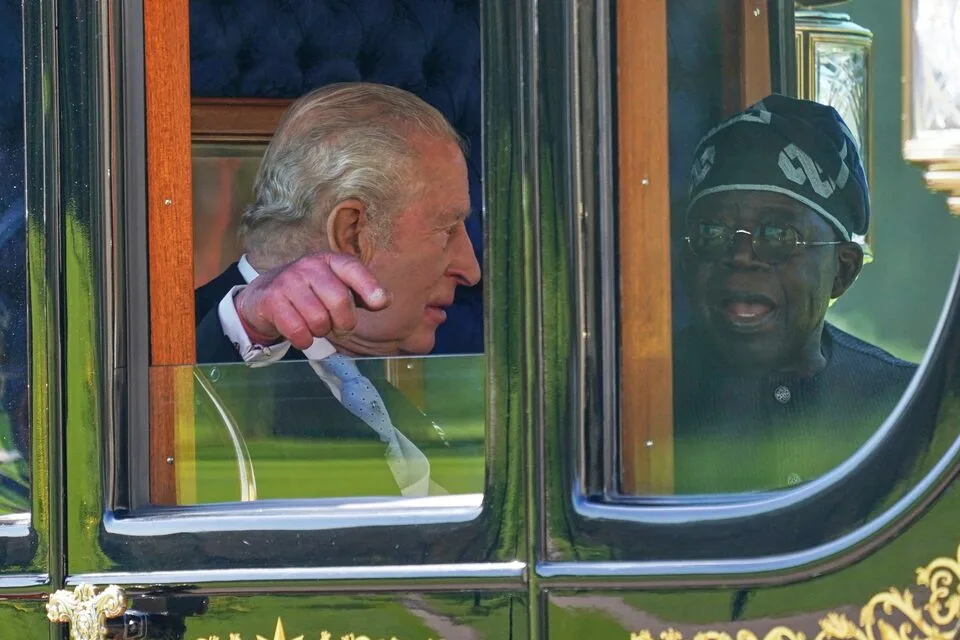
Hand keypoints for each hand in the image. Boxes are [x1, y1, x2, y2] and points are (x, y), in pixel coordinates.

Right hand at [234, 253, 390, 349]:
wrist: (264, 295)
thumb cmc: (311, 294)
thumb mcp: (337, 288)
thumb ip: (363, 294)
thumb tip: (385, 300)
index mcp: (330, 261)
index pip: (353, 269)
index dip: (369, 286)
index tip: (379, 303)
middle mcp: (309, 266)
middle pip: (339, 301)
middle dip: (344, 323)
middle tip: (339, 327)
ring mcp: (288, 281)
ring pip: (318, 320)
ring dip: (321, 332)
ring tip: (316, 326)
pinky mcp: (272, 300)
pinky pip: (298, 331)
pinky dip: (304, 340)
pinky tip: (302, 334)